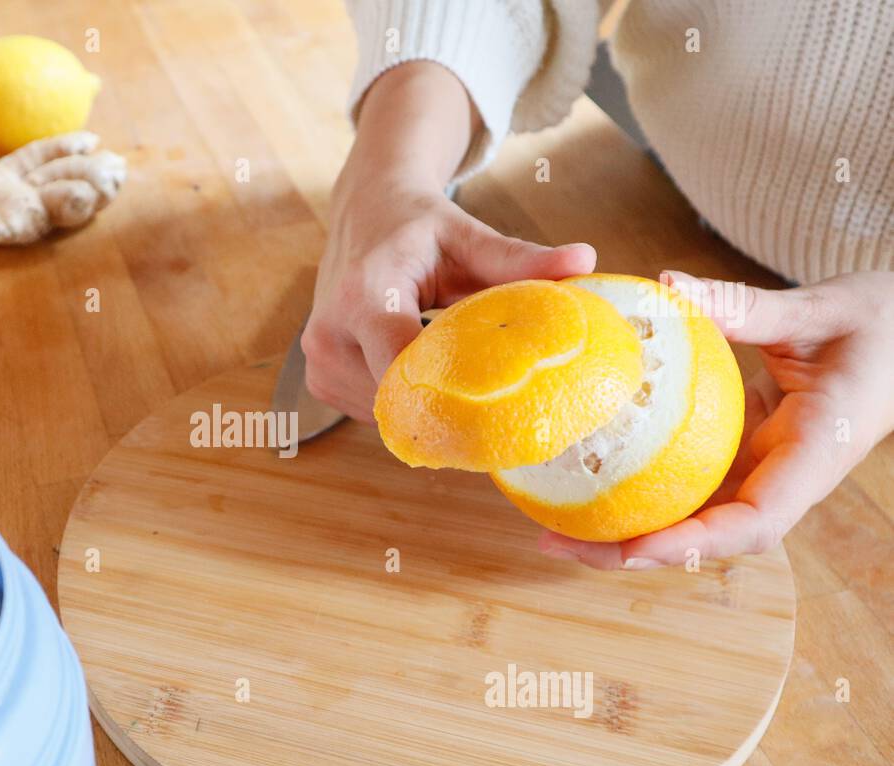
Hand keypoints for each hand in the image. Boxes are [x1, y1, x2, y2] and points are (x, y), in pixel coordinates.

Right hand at [305, 185, 596, 419]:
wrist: (364, 212)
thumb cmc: (417, 226)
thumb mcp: (467, 236)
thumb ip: (520, 258)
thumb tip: (586, 261)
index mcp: (365, 295)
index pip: (402, 369)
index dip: (449, 399)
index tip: (497, 413)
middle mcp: (330, 333)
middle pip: (396, 400)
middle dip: (445, 407)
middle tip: (495, 409)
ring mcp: (318, 361)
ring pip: (382, 413)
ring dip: (422, 408)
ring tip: (457, 387)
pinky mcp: (319, 378)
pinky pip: (369, 411)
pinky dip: (401, 404)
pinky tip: (425, 381)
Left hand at [541, 270, 893, 568]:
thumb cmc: (881, 323)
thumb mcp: (820, 310)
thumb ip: (749, 307)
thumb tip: (670, 287)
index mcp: (814, 455)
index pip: (755, 521)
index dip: (694, 543)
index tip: (634, 547)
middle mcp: (783, 477)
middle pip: (706, 538)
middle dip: (633, 551)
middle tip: (554, 542)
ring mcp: (760, 470)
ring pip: (690, 518)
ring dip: (624, 528)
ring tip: (551, 527)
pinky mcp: (742, 453)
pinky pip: (685, 481)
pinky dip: (636, 486)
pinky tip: (582, 477)